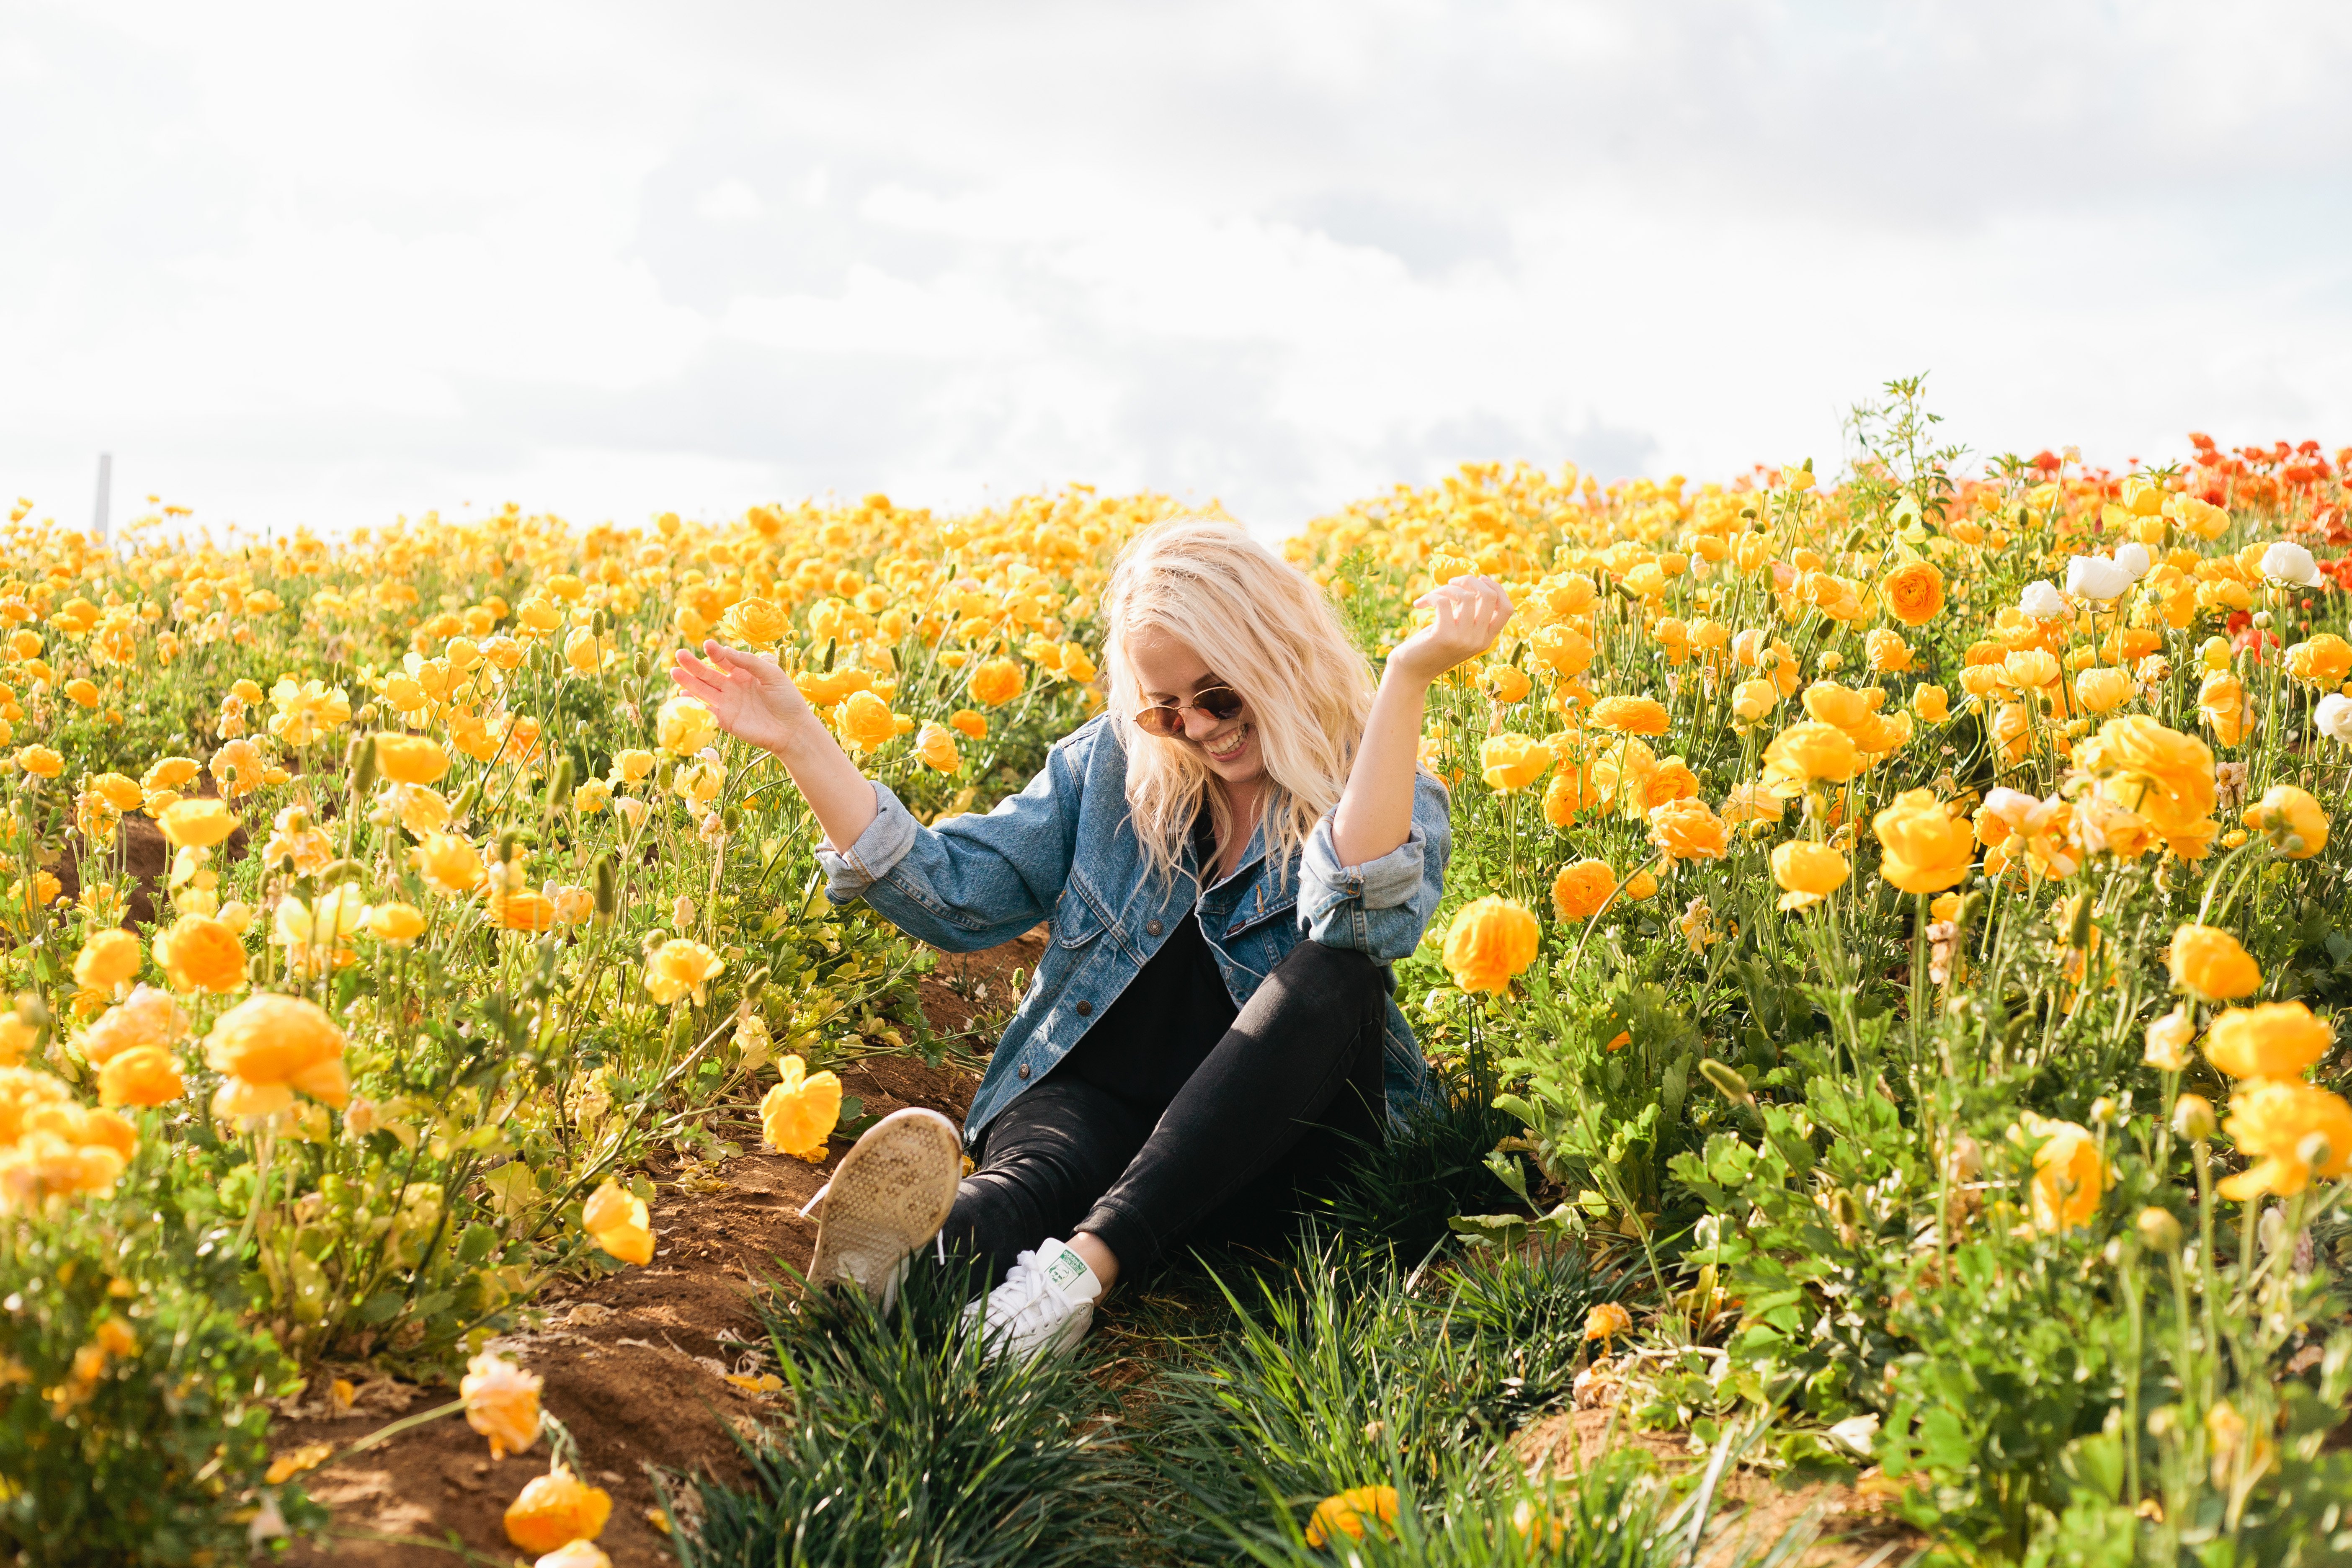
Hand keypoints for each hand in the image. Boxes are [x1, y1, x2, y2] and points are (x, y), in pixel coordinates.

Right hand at [668, 641, 816, 756]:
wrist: (793, 729)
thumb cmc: (787, 699)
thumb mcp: (772, 674)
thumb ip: (749, 662)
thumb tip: (726, 651)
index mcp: (744, 673)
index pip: (724, 660)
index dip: (715, 652)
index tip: (708, 644)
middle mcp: (733, 687)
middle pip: (708, 673)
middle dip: (694, 664)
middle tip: (679, 654)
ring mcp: (727, 703)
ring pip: (703, 690)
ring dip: (688, 682)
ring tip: (674, 671)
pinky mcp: (725, 720)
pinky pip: (706, 711)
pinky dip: (694, 704)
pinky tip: (682, 696)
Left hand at [1385, 575, 1513, 686]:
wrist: (1410, 673)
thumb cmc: (1430, 647)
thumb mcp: (1456, 630)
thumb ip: (1469, 613)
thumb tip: (1475, 582)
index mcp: (1486, 639)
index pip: (1507, 609)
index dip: (1497, 588)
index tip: (1480, 578)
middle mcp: (1479, 640)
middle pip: (1489, 597)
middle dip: (1470, 580)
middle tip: (1451, 582)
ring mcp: (1463, 639)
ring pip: (1466, 596)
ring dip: (1446, 588)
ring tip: (1433, 595)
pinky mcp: (1444, 636)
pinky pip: (1443, 601)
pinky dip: (1431, 596)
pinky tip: (1420, 604)